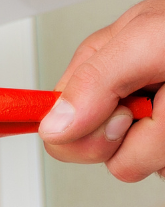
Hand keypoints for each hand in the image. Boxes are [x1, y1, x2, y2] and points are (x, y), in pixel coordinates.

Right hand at [39, 0, 164, 180]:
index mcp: (105, 64)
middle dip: (144, 139)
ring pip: (144, 167)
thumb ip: (96, 79)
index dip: (86, 132)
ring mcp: (158, 123)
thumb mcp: (153, 39)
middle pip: (103, 152)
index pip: (57, 119)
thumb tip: (52, 125)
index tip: (126, 116)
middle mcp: (127, 96)